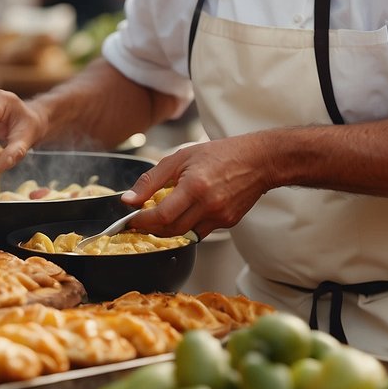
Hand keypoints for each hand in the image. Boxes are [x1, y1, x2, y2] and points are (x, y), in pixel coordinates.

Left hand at [121, 136, 273, 238]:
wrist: (258, 160)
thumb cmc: (219, 154)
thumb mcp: (179, 158)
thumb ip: (151, 180)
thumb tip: (129, 199)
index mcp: (195, 186)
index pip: (161, 215)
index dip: (142, 221)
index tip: (130, 220)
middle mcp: (209, 205)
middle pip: (171, 230)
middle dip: (151, 228)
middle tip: (140, 220)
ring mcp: (220, 217)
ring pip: (185, 234)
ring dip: (168, 229)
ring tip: (160, 215)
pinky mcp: (228, 223)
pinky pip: (200, 231)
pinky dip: (187, 225)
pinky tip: (186, 211)